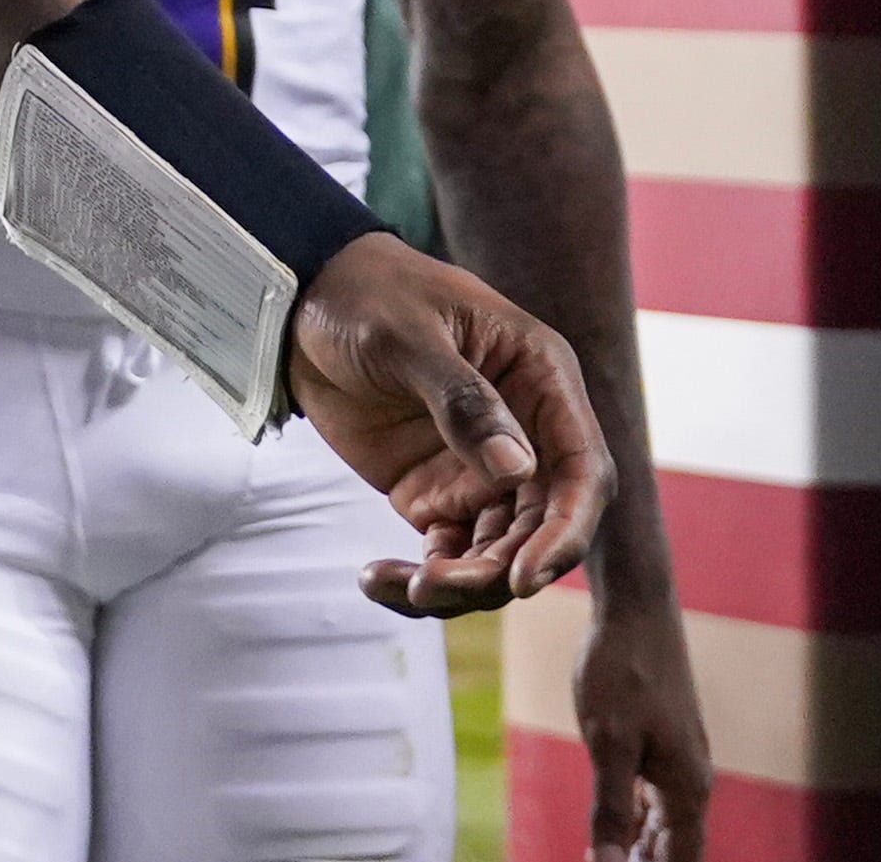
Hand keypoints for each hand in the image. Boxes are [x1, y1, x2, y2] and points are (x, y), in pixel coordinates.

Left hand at [289, 233, 609, 613]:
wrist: (298, 299)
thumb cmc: (364, 293)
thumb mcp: (407, 335)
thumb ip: (462, 400)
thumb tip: (519, 471)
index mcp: (542, 381)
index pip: (582, 472)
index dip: (565, 531)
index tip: (524, 578)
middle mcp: (525, 434)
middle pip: (542, 527)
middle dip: (500, 570)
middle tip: (436, 585)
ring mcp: (480, 470)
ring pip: (496, 552)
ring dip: (460, 584)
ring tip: (404, 587)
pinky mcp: (434, 494)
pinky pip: (445, 552)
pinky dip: (420, 578)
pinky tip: (376, 580)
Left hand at [576, 582, 714, 860]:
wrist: (637, 609)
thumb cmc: (621, 672)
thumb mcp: (608, 743)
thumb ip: (610, 808)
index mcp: (686, 788)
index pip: (680, 858)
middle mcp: (690, 778)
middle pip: (674, 845)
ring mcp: (677, 757)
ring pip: (664, 820)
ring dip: (642, 845)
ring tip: (613, 860)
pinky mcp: (660, 738)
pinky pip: (652, 793)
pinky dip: (636, 815)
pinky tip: (619, 823)